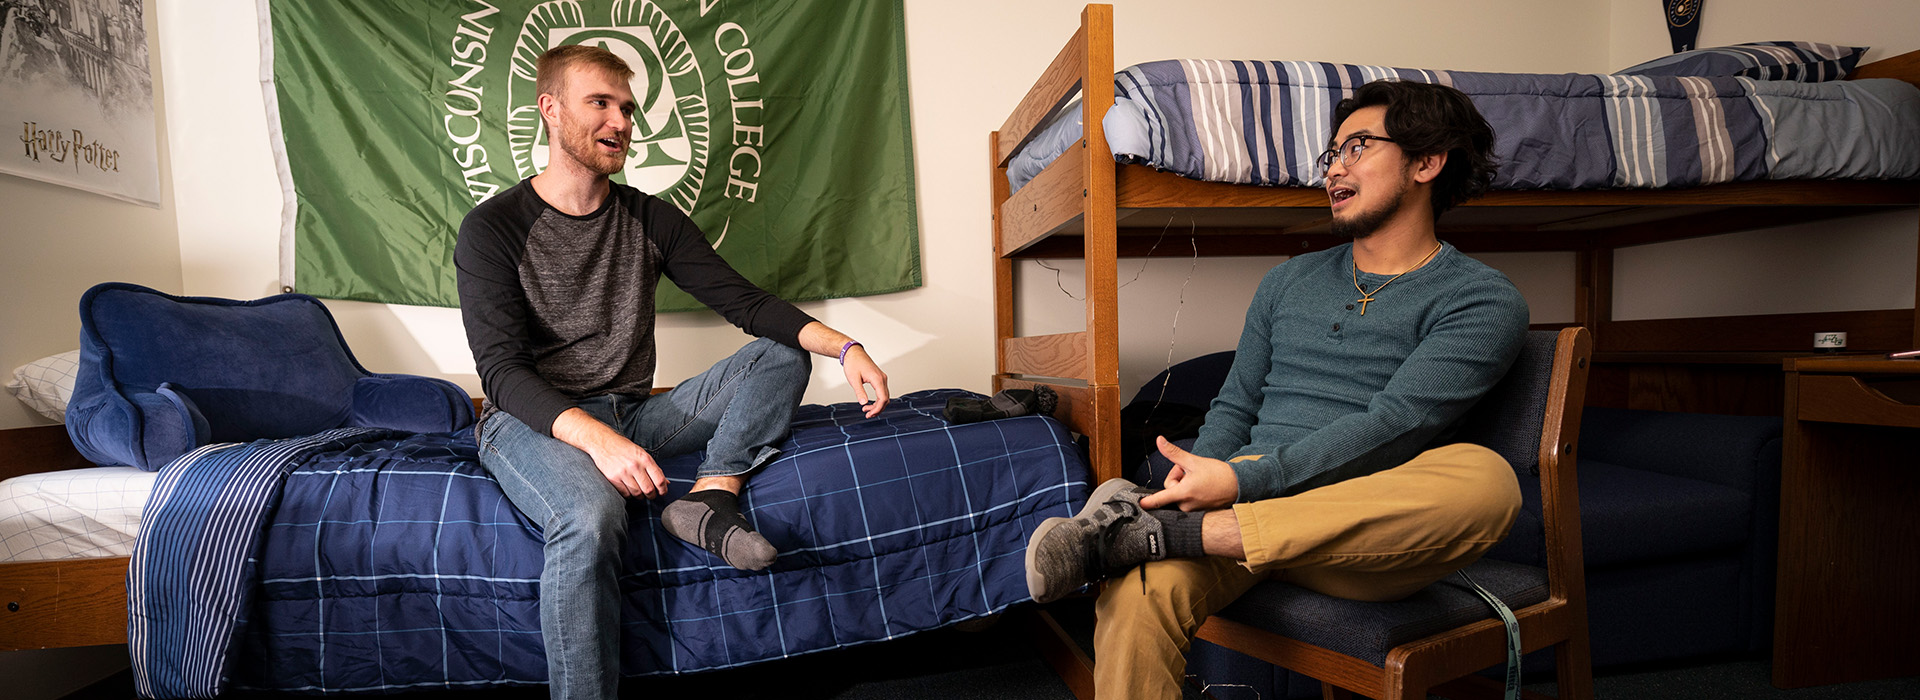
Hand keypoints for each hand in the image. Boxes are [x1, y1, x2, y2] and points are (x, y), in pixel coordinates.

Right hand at [553, 408, 668, 497]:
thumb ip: (654, 468)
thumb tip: (666, 482)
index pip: (659, 480)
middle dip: (652, 495)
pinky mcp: (613, 478)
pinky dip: (629, 495)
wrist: (603, 442)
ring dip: (640, 496)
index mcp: (645, 459)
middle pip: (649, 489)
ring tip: (640, 492)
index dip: (663, 489)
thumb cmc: (624, 448)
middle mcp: (635, 466)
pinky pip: (625, 494)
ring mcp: (623, 473)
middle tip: (651, 495)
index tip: (662, 492)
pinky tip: (629, 489)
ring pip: (637, 493)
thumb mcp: (642, 454)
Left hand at [841, 345, 889, 417]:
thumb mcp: (854, 379)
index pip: (883, 398)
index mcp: (877, 379)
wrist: (853, 353)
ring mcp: (882, 378)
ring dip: (877, 405)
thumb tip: (863, 403)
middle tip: (867, 415)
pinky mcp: (879, 378)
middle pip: (885, 399)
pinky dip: (877, 399)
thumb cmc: (853, 364)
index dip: (877, 409)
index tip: (869, 414)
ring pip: (884, 396)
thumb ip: (859, 392)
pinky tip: (869, 403)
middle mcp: (882, 378)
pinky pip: (882, 392)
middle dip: (878, 409)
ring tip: (866, 410)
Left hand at [1138, 436, 1239, 511]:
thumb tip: (1160, 441)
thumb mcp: (1193, 461)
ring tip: (1199, 479)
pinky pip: (1187, 500)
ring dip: (1185, 485)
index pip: (1160, 498)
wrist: (1238, 485)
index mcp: (1183, 493)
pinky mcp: (1199, 512)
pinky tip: (1202, 487)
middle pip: (1171, 489)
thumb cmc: (1219, 475)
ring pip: (1179, 494)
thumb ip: (1173, 453)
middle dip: (1178, 477)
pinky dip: (1191, 492)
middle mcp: (1186, 505)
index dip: (1149, 501)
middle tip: (1191, 472)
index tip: (1140, 504)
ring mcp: (1193, 510)